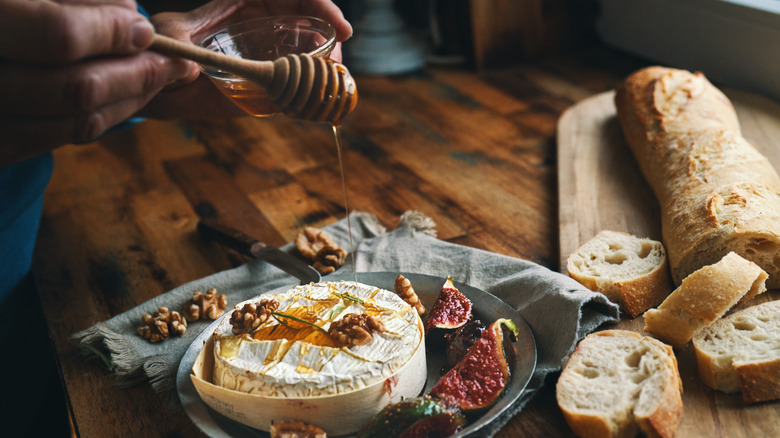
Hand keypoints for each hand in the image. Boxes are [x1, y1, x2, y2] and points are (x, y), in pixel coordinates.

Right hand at [0, 0, 195, 165]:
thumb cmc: (3, 10)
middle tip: (176, 61)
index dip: (109, 33)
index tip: (142, 28)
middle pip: (74, 89)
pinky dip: (101, 118)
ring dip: (131, 100)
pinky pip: (56, 140)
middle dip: (137, 74)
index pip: (58, 37)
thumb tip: (128, 13)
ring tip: (162, 77)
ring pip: (74, 122)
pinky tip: (126, 97)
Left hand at [141, 0, 352, 119]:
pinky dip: (314, 92)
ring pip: (313, 54)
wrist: (164, 79)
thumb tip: (192, 64)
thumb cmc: (168, 47)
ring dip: (328, 66)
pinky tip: (318, 101)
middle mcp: (267, 26)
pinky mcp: (272, 83)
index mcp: (250, 2)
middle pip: (314, 23)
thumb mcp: (171, 34)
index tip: (340, 28)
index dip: (322, 7)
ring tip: (329, 81)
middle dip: (333, 38)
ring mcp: (272, 55)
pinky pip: (301, 85)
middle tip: (337, 60)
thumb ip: (179, 38)